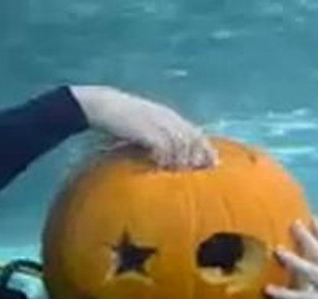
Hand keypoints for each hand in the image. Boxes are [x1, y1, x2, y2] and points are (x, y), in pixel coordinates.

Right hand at [69, 85, 216, 168]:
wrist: (103, 105)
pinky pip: (163, 147)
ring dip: (182, 162)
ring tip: (180, 174)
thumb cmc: (123, 118)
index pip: (196, 133)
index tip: (214, 164)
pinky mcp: (146, 130)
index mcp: (170, 117)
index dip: (207, 148)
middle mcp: (168, 119)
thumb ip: (161, 136)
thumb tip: (170, 157)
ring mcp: (158, 123)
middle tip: (201, 173)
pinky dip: (166, 159)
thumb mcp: (147, 124)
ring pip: (180, 145)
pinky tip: (162, 168)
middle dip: (199, 157)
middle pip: (193, 139)